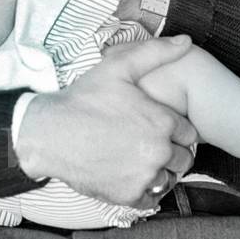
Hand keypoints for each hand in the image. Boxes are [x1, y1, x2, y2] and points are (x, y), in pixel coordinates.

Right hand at [15, 37, 196, 208]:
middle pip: (184, 158)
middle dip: (171, 151)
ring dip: (160, 170)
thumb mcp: (118, 67)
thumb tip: (186, 41)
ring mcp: (144, 176)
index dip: (176, 129)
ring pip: (169, 179)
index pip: (190, 133)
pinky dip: (145, 189)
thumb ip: (155, 52)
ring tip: (138, 157)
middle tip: (148, 142)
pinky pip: (151, 198)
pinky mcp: (128, 195)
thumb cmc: (83, 99)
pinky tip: (129, 173)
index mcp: (162, 121)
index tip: (158, 126)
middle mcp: (158, 152)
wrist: (49, 133)